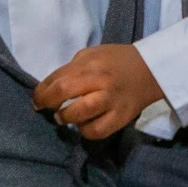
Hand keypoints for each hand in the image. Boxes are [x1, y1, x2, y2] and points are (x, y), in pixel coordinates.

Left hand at [32, 45, 164, 139]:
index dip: (41, 92)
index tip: (37, 99)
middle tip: (47, 108)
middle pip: (65, 92)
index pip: (58, 78)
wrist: (150, 70)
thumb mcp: (90, 55)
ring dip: (66, 118)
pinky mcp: (121, 118)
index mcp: (91, 64)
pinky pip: (97, 131)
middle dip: (49, 103)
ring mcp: (112, 102)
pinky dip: (85, 131)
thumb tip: (49, 89)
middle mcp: (100, 82)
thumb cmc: (115, 60)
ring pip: (81, 115)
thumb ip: (70, 70)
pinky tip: (83, 124)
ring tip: (64, 117)